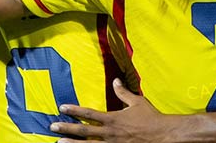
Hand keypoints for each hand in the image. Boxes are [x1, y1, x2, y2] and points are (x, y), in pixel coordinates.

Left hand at [51, 78, 172, 142]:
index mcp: (113, 118)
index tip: (62, 107)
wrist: (163, 135)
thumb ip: (123, 92)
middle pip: (84, 131)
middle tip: (52, 127)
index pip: (89, 114)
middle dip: (67, 129)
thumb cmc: (151, 117)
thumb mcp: (137, 101)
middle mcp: (110, 133)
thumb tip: (115, 81)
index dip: (74, 110)